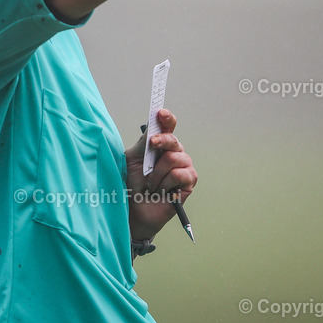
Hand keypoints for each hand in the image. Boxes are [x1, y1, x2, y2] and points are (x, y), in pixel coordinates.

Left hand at [124, 109, 197, 240]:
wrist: (135, 209)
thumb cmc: (132, 183)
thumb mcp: (133, 159)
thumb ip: (144, 142)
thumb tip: (153, 127)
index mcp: (161, 144)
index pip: (168, 126)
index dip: (166, 118)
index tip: (160, 113)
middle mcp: (175, 152)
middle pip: (172, 139)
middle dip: (160, 142)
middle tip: (151, 147)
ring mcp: (184, 166)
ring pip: (174, 158)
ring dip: (157, 174)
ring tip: (151, 185)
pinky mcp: (189, 182)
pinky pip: (179, 174)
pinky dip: (165, 184)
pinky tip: (161, 191)